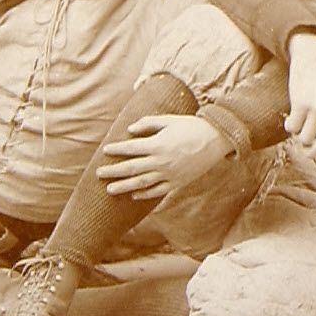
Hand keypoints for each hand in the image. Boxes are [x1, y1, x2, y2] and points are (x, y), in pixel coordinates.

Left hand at [98, 113, 229, 199]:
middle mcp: (160, 161)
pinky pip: (157, 191)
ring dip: (124, 186)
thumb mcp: (170, 120)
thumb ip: (148, 124)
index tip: (105, 150)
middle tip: (98, 174)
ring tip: (110, 189)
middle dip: (113, 171)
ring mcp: (169, 174)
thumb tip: (130, 130)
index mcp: (158, 144)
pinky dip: (144, 194)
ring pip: (141, 183)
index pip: (130, 148)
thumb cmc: (192, 126)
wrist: (217, 140)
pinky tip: (134, 195)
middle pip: (131, 168)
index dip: (116, 149)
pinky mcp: (177, 182)